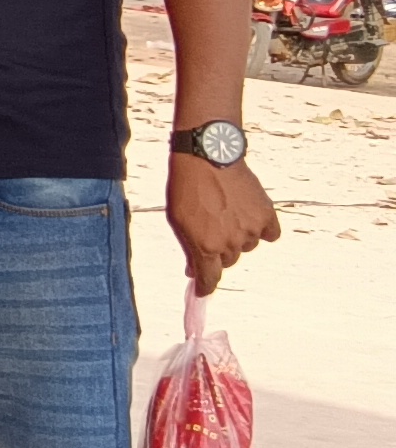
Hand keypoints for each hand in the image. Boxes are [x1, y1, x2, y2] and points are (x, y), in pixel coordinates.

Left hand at [165, 150, 281, 295]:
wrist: (207, 157)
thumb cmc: (186, 187)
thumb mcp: (177, 220)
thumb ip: (189, 247)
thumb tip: (192, 271)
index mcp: (205, 247)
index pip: (209, 279)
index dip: (205, 286)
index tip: (203, 290)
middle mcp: (230, 243)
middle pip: (229, 261)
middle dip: (219, 251)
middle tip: (212, 229)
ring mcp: (250, 230)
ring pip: (248, 246)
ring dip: (239, 237)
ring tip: (227, 212)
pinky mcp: (267, 216)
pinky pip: (270, 235)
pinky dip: (262, 229)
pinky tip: (251, 216)